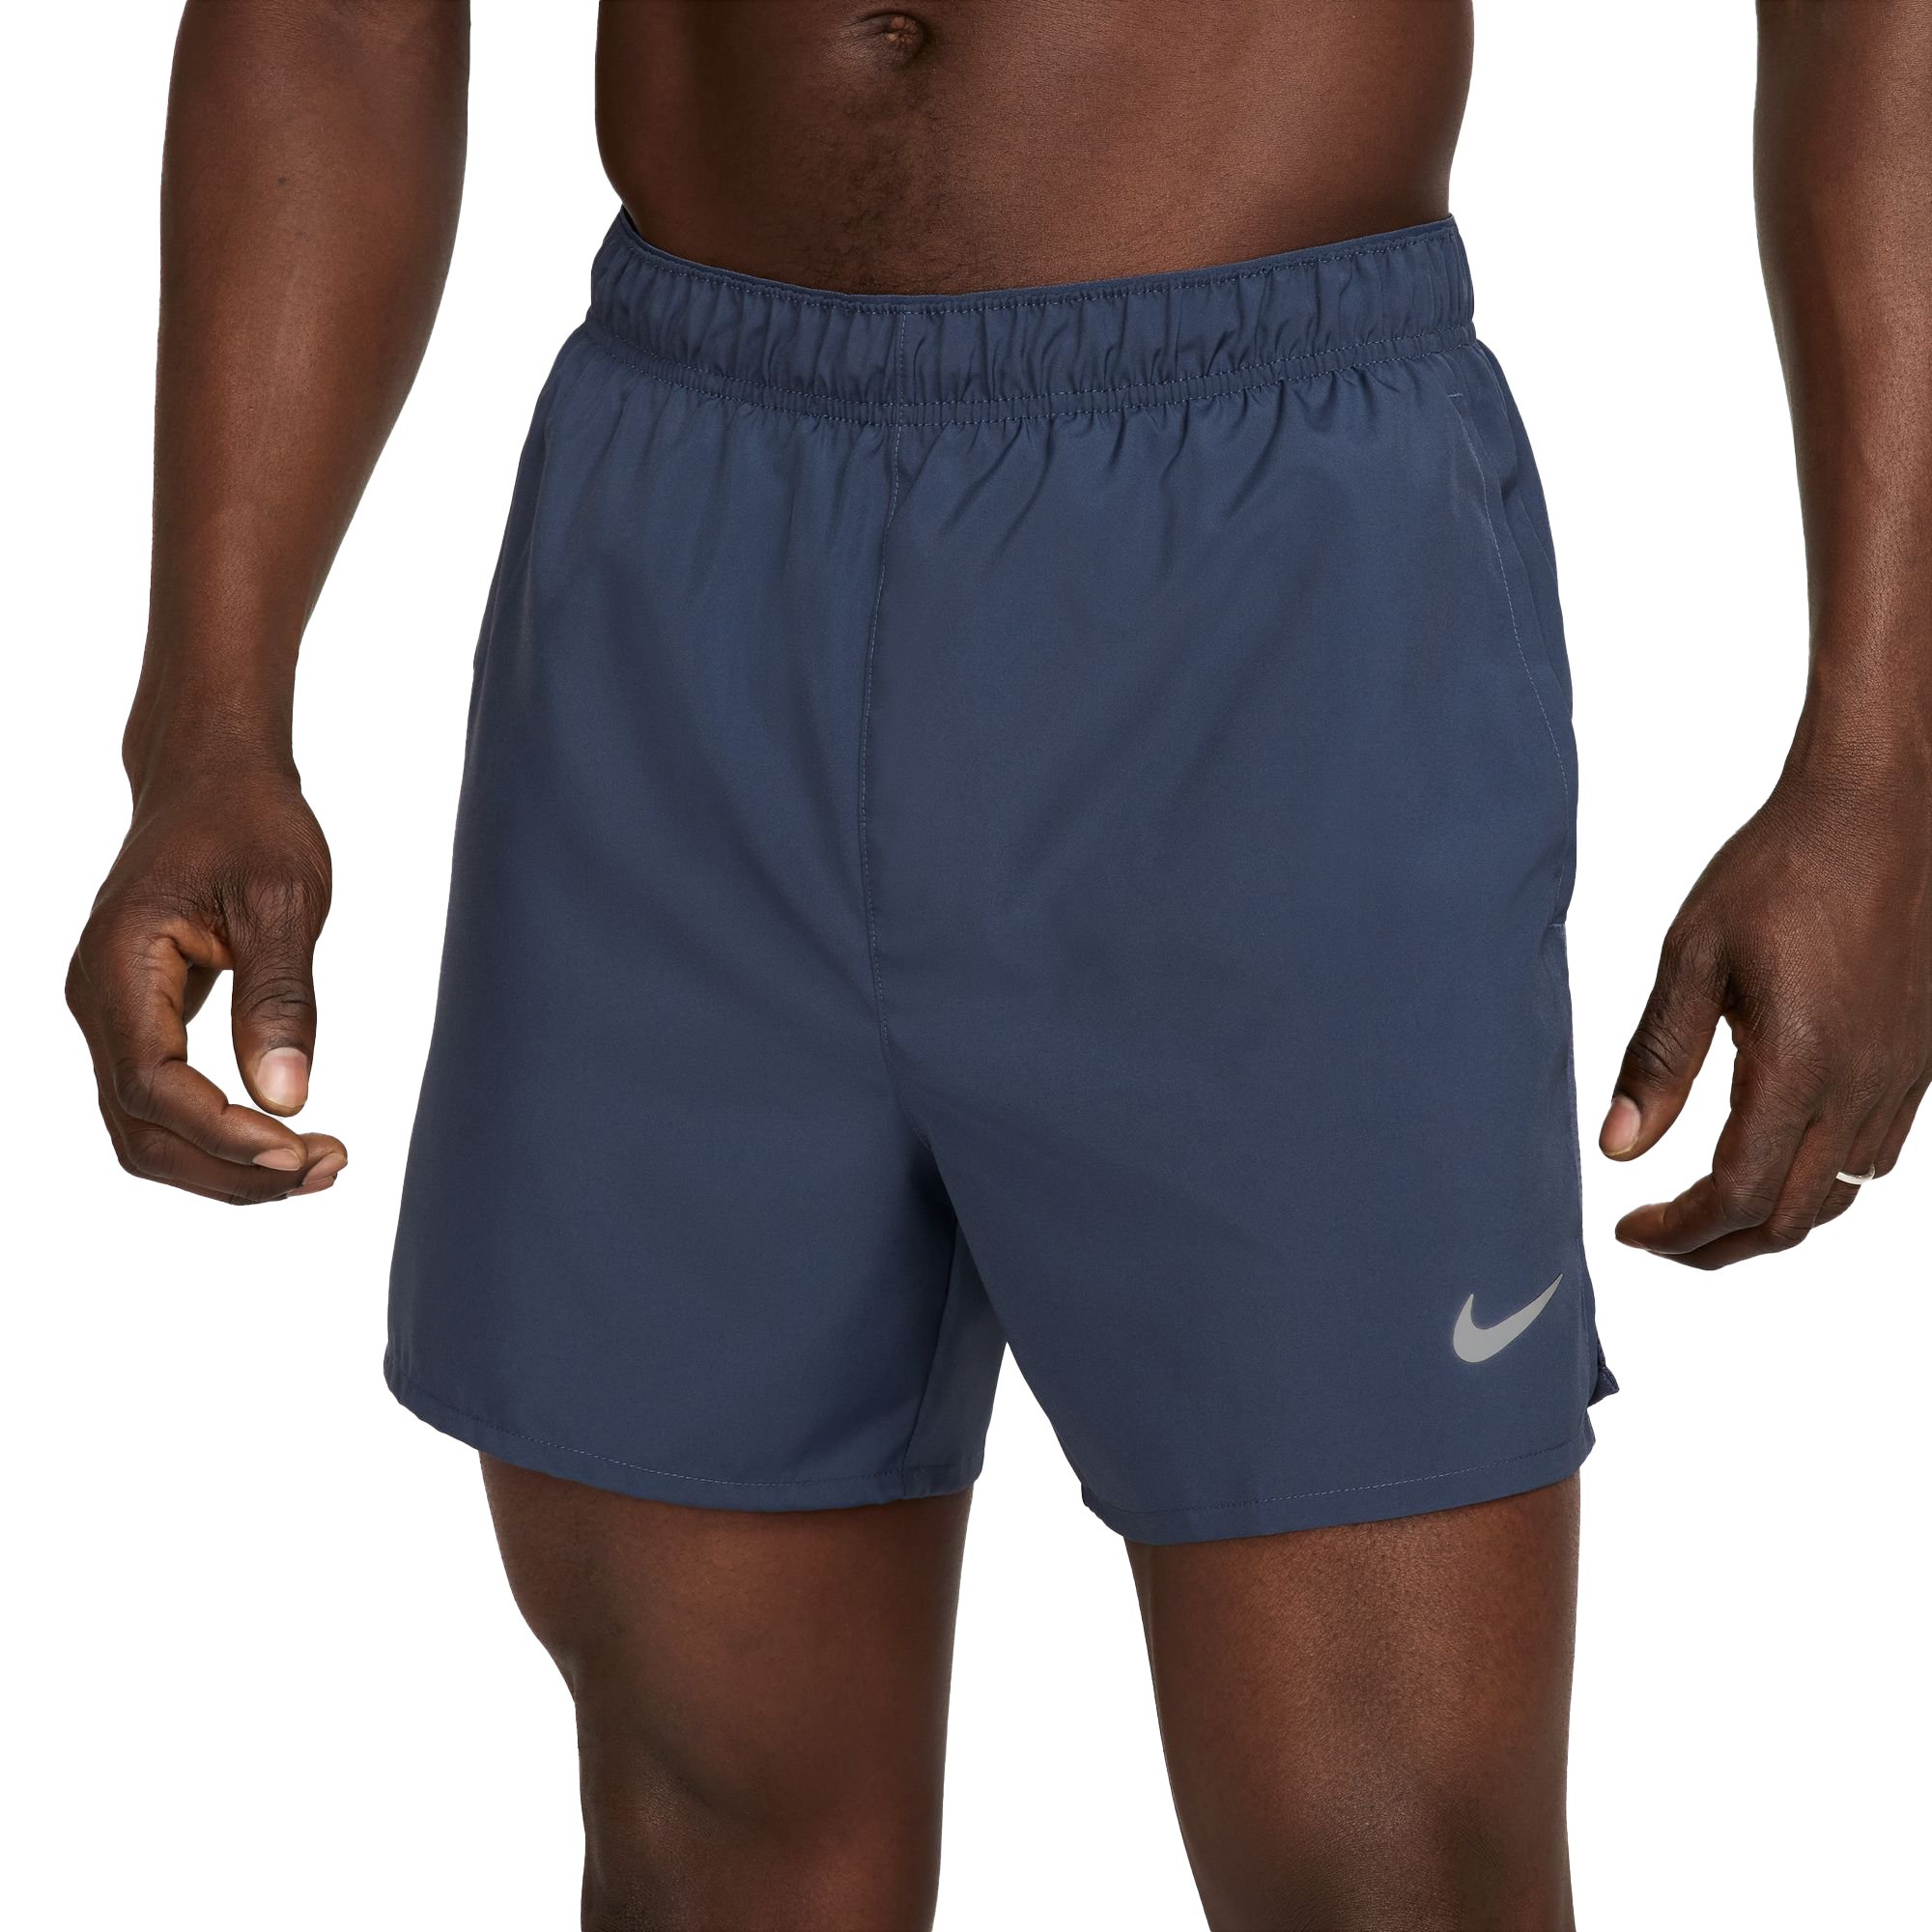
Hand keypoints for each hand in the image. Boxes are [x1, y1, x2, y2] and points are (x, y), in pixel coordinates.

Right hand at [67, 765, 347, 1203]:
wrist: (213, 777)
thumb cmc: (249, 822)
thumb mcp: (282, 901)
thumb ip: (280, 999)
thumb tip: (287, 1098)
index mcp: (118, 969)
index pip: (153, 1088)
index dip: (223, 1134)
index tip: (300, 1148)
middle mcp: (99, 1001)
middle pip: (143, 1131)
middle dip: (232, 1169)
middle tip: (327, 1168)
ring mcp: (115, 1016)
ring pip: (150, 1130)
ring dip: (230, 1164)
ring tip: (321, 1164)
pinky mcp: (143, 1022)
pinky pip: (167, 1104)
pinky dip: (223, 1135)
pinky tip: (289, 1139)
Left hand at [1600, 758, 1930, 1267]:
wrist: (1882, 808)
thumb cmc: (1783, 868)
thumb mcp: (1693, 958)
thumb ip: (1656, 1060)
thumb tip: (1618, 1147)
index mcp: (1799, 1067)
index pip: (1736, 1194)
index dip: (1678, 1230)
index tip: (1630, 1229)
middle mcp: (1862, 1087)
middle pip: (1790, 1217)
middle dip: (1717, 1245)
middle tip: (1659, 1236)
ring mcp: (1902, 1076)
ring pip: (1838, 1194)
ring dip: (1770, 1219)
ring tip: (1707, 1207)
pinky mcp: (1921, 1058)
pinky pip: (1876, 1154)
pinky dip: (1820, 1181)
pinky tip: (1778, 1154)